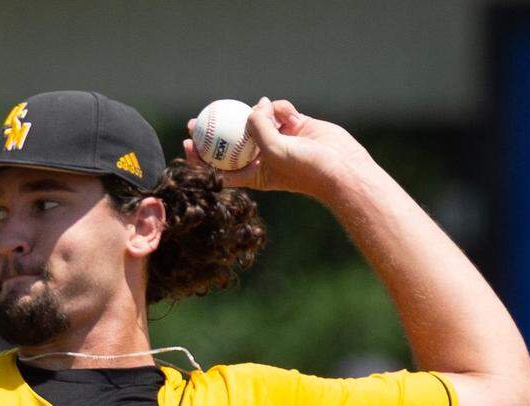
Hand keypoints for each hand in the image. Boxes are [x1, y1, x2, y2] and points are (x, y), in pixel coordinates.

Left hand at [184, 97, 375, 199]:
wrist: (342, 168)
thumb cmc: (306, 169)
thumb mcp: (274, 151)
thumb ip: (257, 129)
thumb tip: (251, 108)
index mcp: (253, 173)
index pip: (220, 168)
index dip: (200, 159)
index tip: (187, 145)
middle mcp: (263, 157)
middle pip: (231, 142)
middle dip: (213, 131)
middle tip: (197, 119)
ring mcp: (279, 140)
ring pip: (256, 120)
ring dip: (258, 112)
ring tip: (263, 111)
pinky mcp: (295, 126)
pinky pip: (279, 110)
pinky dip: (280, 107)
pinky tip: (286, 112)